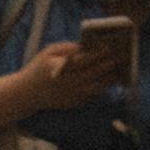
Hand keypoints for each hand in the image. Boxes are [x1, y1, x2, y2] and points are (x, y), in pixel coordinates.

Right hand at [0, 30, 129, 129]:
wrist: (27, 94)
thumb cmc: (39, 67)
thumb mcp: (49, 52)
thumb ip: (68, 48)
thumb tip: (89, 46)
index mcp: (57, 68)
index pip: (82, 60)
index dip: (98, 53)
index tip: (110, 46)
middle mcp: (65, 83)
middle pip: (92, 73)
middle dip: (108, 64)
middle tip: (122, 55)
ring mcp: (70, 95)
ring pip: (96, 87)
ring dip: (110, 77)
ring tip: (121, 67)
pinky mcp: (74, 103)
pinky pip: (93, 95)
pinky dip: (103, 87)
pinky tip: (112, 78)